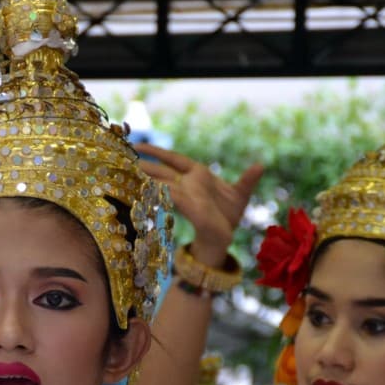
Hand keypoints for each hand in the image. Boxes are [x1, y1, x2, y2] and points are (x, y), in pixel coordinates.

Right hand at [136, 143, 263, 265]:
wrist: (225, 239)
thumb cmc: (229, 216)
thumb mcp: (240, 194)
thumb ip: (248, 179)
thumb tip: (260, 165)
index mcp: (198, 174)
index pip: (173, 159)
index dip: (157, 151)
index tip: (138, 145)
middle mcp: (188, 184)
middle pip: (162, 171)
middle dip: (144, 165)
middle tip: (124, 157)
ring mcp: (187, 196)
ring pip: (162, 183)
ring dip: (147, 178)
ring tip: (129, 171)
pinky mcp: (190, 208)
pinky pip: (173, 197)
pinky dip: (161, 192)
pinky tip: (147, 188)